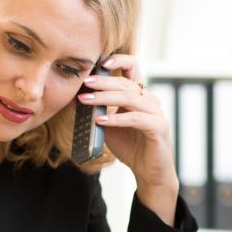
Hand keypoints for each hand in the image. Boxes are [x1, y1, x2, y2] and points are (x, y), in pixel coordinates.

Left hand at [77, 54, 178, 223]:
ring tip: (85, 101)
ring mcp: (155, 112)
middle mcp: (149, 99)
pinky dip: (116, 118)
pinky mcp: (158, 128)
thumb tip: (73, 97)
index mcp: (139, 94)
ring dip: (104, 98)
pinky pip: (136, 118)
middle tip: (83, 84)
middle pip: (125, 83)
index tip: (99, 61)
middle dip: (102, 82)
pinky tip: (100, 120)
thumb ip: (96, 110)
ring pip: (129, 98)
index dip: (118, 59)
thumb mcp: (107, 125)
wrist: (148, 171)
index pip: (132, 66)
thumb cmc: (130, 146)